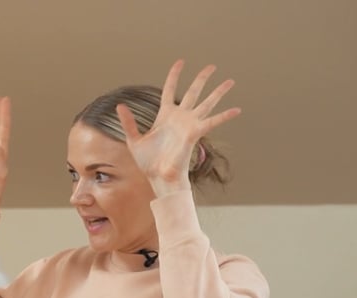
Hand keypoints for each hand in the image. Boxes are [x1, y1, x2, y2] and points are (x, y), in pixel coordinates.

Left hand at [117, 60, 239, 193]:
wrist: (158, 176)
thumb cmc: (148, 161)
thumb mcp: (134, 139)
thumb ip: (129, 122)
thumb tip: (120, 106)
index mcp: (165, 115)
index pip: (170, 89)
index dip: (175, 75)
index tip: (181, 62)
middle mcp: (179, 117)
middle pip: (193, 91)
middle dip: (202, 78)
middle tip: (212, 66)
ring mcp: (189, 124)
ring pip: (206, 103)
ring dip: (218, 92)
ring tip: (230, 80)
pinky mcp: (194, 133)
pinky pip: (212, 122)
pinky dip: (224, 116)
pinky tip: (237, 110)